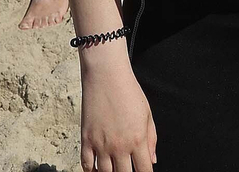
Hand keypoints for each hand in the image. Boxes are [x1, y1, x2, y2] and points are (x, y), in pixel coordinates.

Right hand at [79, 51, 156, 171]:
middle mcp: (119, 146)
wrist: (106, 76)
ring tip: (114, 169)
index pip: (144, 170)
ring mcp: (100, 145)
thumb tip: (152, 160)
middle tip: (128, 170)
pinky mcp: (86, 140)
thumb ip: (151, 139)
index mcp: (137, 140)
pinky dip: (91, 171)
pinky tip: (96, 170)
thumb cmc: (129, 92)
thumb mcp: (147, 114)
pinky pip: (86, 165)